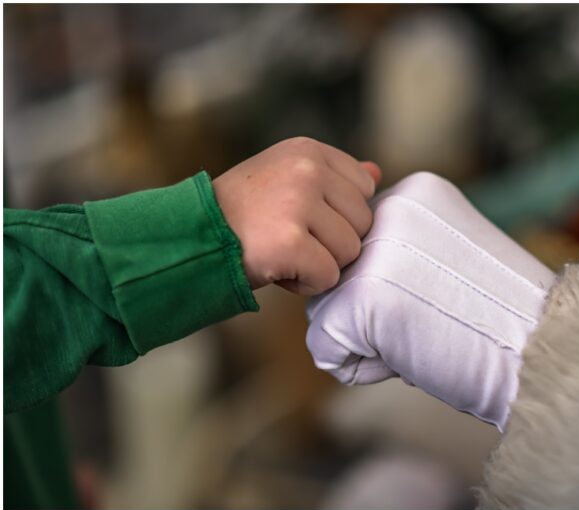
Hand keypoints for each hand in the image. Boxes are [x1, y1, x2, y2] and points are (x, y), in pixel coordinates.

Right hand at [213, 137, 380, 294]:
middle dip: (331, 242)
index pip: (364, 189)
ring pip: (349, 252)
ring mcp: (298, 203)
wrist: (194, 238)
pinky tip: (279, 269)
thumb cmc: (243, 215)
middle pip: (362, 223)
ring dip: (319, 264)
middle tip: (290, 238)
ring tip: (283, 252)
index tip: (302, 218)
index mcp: (308, 151)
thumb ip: (334, 177)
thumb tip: (377, 173)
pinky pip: (328, 276)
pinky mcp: (289, 241)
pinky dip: (306, 283)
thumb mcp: (287, 179)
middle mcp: (306, 169)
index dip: (338, 215)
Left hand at [305, 171, 554, 428]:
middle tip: (427, 322)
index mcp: (414, 195)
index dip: (389, 292)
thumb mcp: (451, 262)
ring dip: (364, 339)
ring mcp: (369, 251)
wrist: (536, 348)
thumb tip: (355, 275)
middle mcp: (386, 211)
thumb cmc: (504, 321)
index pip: (359, 250)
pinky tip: (408, 355)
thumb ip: (404, 253)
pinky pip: (327, 347)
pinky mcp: (357, 296)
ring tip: (419, 335)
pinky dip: (362, 368)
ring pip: (326, 310)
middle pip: (336, 277)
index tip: (437, 300)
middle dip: (369, 314)